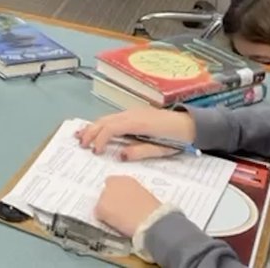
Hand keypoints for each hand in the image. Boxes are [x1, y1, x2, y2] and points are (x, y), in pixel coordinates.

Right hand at [76, 109, 195, 160]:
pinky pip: (112, 118)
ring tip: (80, 135)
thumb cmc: (176, 139)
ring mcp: (131, 112)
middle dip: (90, 132)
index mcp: (137, 123)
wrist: (189, 124)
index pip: (111, 129)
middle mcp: (130, 115)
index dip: (100, 140)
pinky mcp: (133, 114)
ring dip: (92, 126)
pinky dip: (101, 123)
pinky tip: (95, 128)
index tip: (96, 152)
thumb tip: (119, 156)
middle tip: (80, 145)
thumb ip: (139, 152)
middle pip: (104, 121)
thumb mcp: (160, 150)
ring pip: (106, 117)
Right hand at [94, 176, 163, 237]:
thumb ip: (99, 206)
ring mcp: (141, 189)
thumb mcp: (101, 211)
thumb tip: (101, 208)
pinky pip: (140, 203)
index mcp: (112, 179)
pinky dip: (137, 209)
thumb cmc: (122, 214)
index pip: (105, 185)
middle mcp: (127, 180)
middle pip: (118, 188)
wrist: (151, 223)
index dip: (103, 197)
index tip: (104, 207)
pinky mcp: (152, 199)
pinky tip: (136, 219)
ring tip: (126, 218)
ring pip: (130, 196)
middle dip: (116, 197)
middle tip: (114, 212)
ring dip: (127, 203)